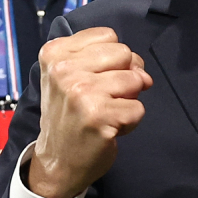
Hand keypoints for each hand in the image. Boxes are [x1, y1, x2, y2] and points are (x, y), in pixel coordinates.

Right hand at [27, 27, 152, 197]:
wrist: (58, 162)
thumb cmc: (69, 116)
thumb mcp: (71, 76)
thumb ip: (104, 60)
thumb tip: (142, 71)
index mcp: (55, 54)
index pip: (108, 35)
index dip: (113, 58)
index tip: (97, 78)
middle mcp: (64, 70)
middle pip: (124, 54)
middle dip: (124, 76)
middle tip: (104, 98)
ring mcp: (81, 93)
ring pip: (135, 80)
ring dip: (128, 100)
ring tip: (106, 113)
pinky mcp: (100, 116)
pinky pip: (138, 108)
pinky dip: (130, 121)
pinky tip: (109, 128)